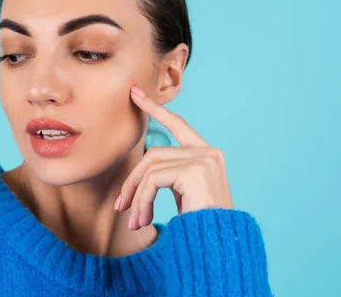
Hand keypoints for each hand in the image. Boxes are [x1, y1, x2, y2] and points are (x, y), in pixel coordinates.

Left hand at [114, 86, 233, 229]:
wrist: (219, 246)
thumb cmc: (202, 225)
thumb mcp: (184, 194)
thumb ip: (168, 176)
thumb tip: (136, 178)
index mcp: (208, 154)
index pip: (178, 125)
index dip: (156, 110)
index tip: (135, 94)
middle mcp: (209, 152)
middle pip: (155, 154)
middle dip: (133, 180)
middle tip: (121, 207)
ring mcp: (204, 159)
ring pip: (151, 167)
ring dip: (136, 196)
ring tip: (135, 222)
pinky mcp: (195, 171)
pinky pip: (154, 179)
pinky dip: (142, 200)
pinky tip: (144, 219)